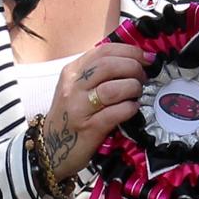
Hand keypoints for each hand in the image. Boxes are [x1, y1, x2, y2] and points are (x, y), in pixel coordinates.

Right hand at [41, 45, 153, 180]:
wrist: (51, 148)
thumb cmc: (71, 116)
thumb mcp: (77, 88)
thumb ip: (99, 73)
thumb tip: (133, 61)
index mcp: (73, 72)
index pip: (104, 51)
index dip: (130, 51)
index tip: (147, 58)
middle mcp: (73, 87)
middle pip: (109, 66)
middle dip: (134, 68)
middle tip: (144, 78)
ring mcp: (79, 108)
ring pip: (112, 89)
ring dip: (133, 88)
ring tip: (138, 94)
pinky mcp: (89, 129)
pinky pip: (115, 113)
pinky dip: (130, 108)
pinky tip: (133, 109)